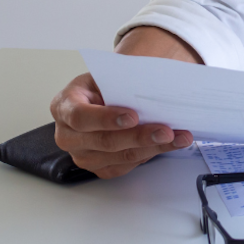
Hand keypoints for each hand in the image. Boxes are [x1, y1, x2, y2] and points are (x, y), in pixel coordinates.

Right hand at [50, 73, 192, 178]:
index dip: (106, 118)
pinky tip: (169, 145)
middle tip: (166, 131)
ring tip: (179, 138)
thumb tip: (156, 88)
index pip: (80, 116)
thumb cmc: (104, 85)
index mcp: (64, 106)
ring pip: (120, 156)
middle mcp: (68, 135)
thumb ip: (122, 83)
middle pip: (104, 141)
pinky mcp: (99, 168)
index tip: (133, 116)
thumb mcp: (106, 76)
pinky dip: (151, 154)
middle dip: (139, 136)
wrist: (103, 97)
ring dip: (153, 148)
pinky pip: (127, 166)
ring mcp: (82, 155)